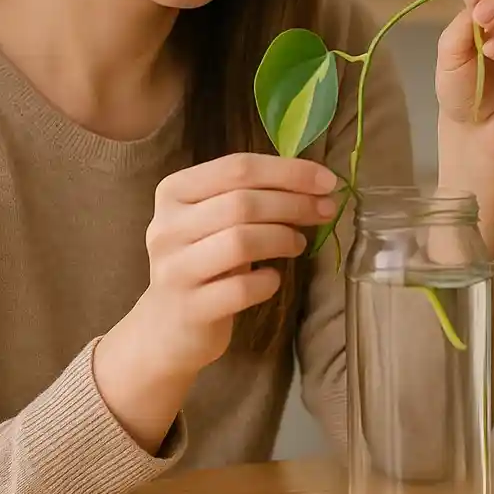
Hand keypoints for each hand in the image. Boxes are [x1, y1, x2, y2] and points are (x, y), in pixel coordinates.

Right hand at [94, 153, 337, 451]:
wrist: (167, 327)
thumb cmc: (204, 262)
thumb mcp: (216, 221)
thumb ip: (252, 196)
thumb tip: (316, 183)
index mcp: (174, 192)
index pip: (237, 167)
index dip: (288, 171)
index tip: (327, 180)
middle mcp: (166, 226)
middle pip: (242, 203)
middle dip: (294, 203)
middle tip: (326, 210)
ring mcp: (174, 269)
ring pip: (240, 241)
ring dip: (282, 238)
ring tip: (299, 243)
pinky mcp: (189, 308)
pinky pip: (241, 288)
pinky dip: (268, 281)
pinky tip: (273, 279)